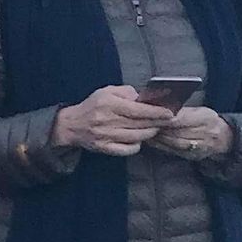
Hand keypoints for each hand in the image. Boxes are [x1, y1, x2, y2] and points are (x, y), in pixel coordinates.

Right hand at [53, 85, 173, 155]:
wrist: (71, 125)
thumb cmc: (92, 106)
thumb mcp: (107, 91)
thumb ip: (127, 92)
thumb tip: (145, 98)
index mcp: (109, 104)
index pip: (138, 110)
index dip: (157, 112)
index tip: (170, 113)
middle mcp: (107, 120)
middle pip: (140, 124)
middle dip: (157, 123)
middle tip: (167, 121)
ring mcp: (105, 136)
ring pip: (136, 137)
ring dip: (149, 133)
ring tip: (154, 128)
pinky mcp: (104, 148)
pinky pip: (127, 150)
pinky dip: (136, 145)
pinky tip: (138, 139)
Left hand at [152, 103, 233, 161]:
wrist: (223, 138)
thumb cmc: (207, 120)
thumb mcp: (200, 111)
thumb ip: (183, 111)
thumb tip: (162, 108)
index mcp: (206, 118)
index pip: (183, 119)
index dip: (167, 119)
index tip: (155, 116)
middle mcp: (204, 133)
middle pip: (177, 132)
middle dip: (160, 128)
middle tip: (146, 124)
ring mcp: (199, 146)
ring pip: (174, 142)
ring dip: (159, 138)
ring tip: (147, 132)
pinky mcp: (193, 155)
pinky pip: (175, 151)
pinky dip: (162, 146)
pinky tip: (153, 141)